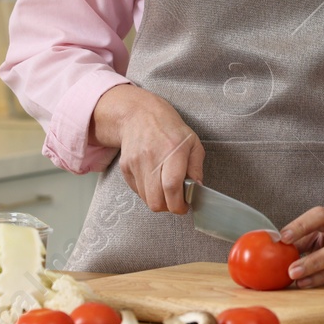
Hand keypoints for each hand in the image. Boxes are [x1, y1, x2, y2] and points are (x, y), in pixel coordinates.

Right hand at [91, 84, 204, 213]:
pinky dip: (147, 192)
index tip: (184, 207)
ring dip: (158, 200)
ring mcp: (135, 163)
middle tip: (175, 201)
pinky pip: (137, 191)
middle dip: (168, 207)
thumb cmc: (169, 128)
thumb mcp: (192, 143)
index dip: (178, 204)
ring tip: (165, 188)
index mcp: (173, 150)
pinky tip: (154, 180)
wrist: (140, 115)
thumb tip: (198, 188)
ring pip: (146, 199)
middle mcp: (152, 157)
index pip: (172, 186)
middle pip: (155, 200)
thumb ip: (197, 167)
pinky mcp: (125, 168)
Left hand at [279, 183, 323, 288]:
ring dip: (320, 277)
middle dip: (313, 262)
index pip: (321, 216)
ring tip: (300, 282)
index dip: (301, 225)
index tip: (283, 238)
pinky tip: (313, 285)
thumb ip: (299, 239)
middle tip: (292, 271)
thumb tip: (274, 249)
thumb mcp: (318, 231)